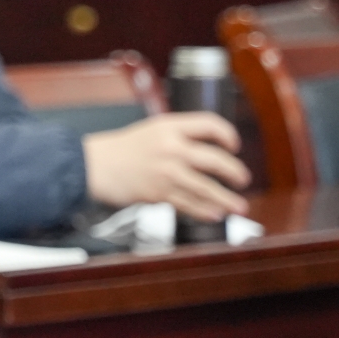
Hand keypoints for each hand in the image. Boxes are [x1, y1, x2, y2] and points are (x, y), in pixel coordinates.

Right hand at [82, 112, 251, 220]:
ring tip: (238, 206)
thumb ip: (178, 136)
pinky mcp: (160, 193)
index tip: (234, 145)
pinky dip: (205, 210)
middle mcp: (171, 147)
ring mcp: (167, 172)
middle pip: (215, 159)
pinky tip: (215, 214)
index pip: (210, 124)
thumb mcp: (152, 130)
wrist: (96, 166)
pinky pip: (189, 203)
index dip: (228, 134)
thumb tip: (208, 150)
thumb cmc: (123, 149)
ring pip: (206, 187)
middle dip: (234, 171)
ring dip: (226, 198)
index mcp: (170, 127)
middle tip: (242, 178)